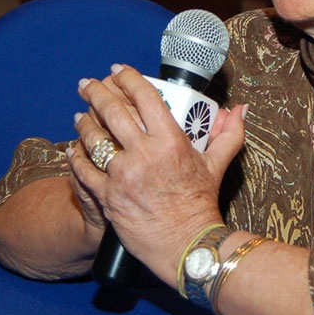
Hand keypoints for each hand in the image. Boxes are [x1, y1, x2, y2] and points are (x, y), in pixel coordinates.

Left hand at [69, 64, 246, 286]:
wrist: (186, 244)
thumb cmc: (200, 204)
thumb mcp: (216, 165)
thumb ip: (228, 134)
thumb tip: (240, 110)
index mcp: (170, 141)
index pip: (145, 97)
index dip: (128, 78)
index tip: (118, 70)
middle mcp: (144, 154)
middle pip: (112, 112)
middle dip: (96, 92)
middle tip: (87, 84)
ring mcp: (122, 176)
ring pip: (93, 139)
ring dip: (83, 123)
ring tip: (80, 116)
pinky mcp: (107, 196)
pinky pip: (83, 170)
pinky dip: (76, 157)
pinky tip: (73, 149)